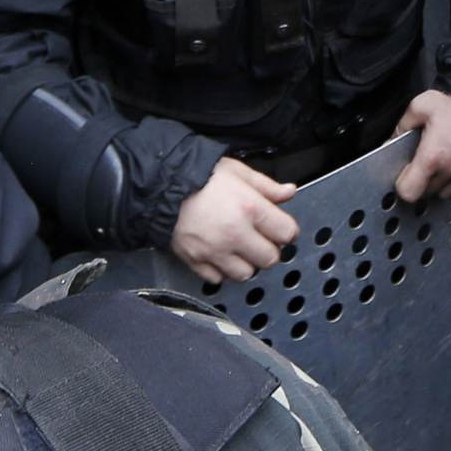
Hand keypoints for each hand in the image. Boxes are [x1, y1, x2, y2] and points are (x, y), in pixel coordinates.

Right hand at [170, 158, 298, 281]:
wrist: (161, 185)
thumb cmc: (200, 175)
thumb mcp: (238, 171)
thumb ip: (267, 186)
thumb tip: (289, 192)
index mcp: (250, 208)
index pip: (286, 233)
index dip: (287, 230)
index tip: (281, 228)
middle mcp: (234, 233)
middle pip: (270, 258)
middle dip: (269, 249)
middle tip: (260, 238)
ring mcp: (214, 251)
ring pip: (245, 274)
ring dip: (246, 263)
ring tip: (239, 248)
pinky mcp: (195, 261)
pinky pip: (217, 279)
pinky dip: (221, 270)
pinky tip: (219, 254)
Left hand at [393, 90, 450, 203]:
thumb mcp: (418, 107)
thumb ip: (401, 128)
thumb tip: (392, 141)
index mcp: (433, 156)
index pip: (409, 192)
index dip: (402, 185)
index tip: (402, 174)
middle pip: (426, 194)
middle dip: (419, 182)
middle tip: (417, 165)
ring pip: (444, 193)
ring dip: (435, 184)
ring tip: (434, 165)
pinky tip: (449, 161)